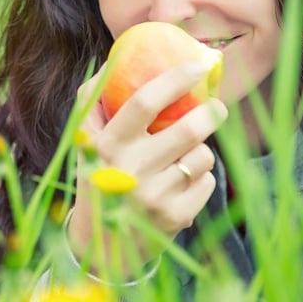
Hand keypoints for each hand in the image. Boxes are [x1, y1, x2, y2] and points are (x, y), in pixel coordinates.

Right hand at [68, 62, 227, 269]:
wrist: (103, 244)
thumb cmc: (98, 176)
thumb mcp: (85, 141)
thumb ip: (92, 99)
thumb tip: (114, 59)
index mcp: (108, 145)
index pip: (144, 101)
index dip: (175, 79)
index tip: (197, 65)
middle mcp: (130, 171)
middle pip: (186, 129)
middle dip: (211, 112)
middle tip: (217, 106)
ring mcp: (155, 197)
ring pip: (202, 155)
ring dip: (200, 149)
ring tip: (183, 156)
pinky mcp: (176, 217)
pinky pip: (207, 181)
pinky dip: (201, 177)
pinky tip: (181, 184)